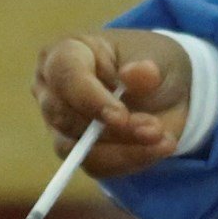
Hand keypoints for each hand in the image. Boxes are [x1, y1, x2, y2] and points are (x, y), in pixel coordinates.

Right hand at [30, 29, 191, 177]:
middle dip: (114, 130)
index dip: (89, 99)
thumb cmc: (150, 63)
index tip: (121, 117)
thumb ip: (146, 69)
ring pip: (77, 148)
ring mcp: (61, 123)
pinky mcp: (77, 151)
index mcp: (66, 52)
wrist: (164, 90)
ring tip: (162, 139)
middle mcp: (54, 89)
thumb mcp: (157, 58)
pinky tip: (157, 149)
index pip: (64, 75)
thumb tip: (138, 73)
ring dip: (124, 149)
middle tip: (155, 129)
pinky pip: (95, 165)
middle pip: (66, 117)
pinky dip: (128, 161)